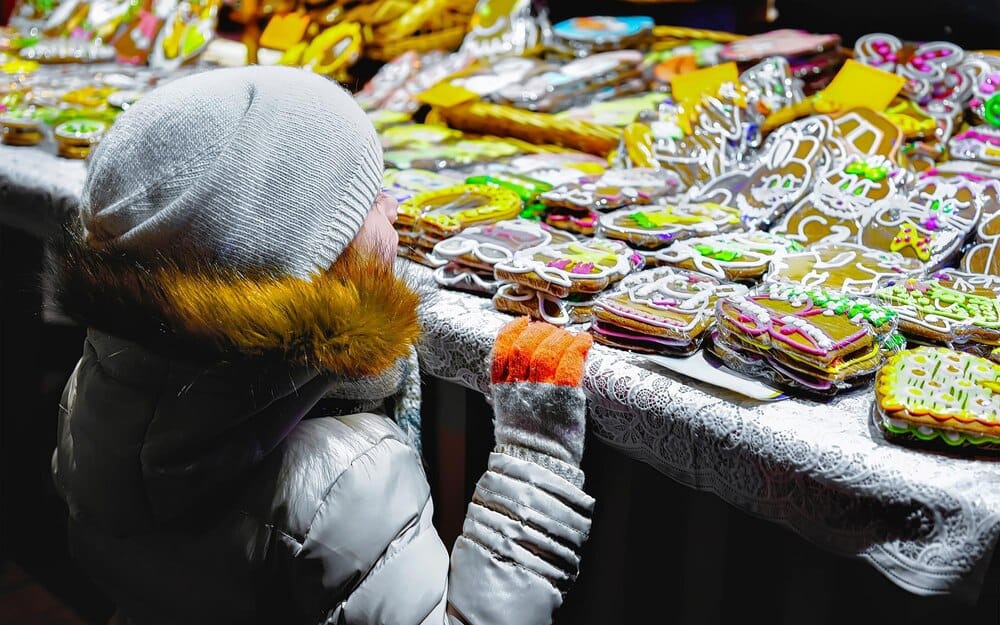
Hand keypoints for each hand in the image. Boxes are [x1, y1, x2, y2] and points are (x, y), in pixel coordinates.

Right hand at [489, 317, 593, 484]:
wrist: (538, 465)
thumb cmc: (526, 443)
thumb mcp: (506, 413)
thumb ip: (508, 392)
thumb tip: (508, 376)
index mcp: (502, 389)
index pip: (502, 350)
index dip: (512, 331)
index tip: (523, 322)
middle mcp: (519, 386)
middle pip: (526, 346)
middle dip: (539, 332)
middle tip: (551, 330)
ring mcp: (541, 390)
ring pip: (547, 350)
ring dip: (560, 337)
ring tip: (569, 335)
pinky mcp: (564, 396)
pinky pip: (570, 362)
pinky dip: (578, 347)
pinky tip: (584, 341)